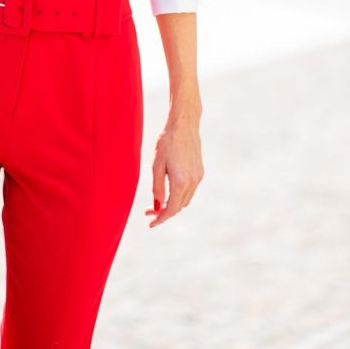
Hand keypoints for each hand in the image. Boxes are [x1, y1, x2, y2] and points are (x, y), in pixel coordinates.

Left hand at [144, 112, 203, 227]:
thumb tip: (157, 206)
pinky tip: (169, 190)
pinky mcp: (200, 171)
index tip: (150, 224)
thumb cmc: (167, 142)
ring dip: (173, 204)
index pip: (171, 209)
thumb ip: (157, 187)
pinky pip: (190, 191)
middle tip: (149, 211)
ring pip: (185, 200)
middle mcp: (192, 182)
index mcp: (180, 182)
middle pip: (179, 207)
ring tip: (158, 202)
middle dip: (164, 212)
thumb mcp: (157, 165)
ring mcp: (198, 177)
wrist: (184, 124)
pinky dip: (180, 196)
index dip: (160, 219)